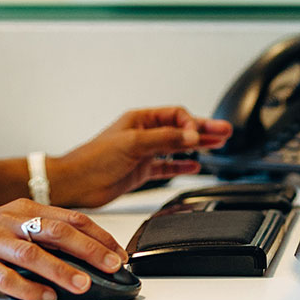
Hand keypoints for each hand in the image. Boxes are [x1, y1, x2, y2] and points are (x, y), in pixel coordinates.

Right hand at [0, 199, 128, 299]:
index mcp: (23, 209)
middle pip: (56, 232)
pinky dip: (28, 289)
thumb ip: (41, 235)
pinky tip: (46, 298)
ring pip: (32, 254)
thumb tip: (85, 256)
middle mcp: (8, 221)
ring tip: (84, 285)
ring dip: (62, 270)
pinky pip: (5, 278)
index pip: (70, 218)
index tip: (119, 252)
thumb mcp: (9, 227)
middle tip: (113, 265)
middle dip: (89, 249)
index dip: (98, 235)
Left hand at [49, 107, 234, 208]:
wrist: (74, 184)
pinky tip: (194, 166)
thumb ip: (164, 139)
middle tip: (225, 131)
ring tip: (218, 144)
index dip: (190, 124)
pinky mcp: (141, 171)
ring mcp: (143, 153)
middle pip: (181, 129)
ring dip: (197, 146)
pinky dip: (182, 166)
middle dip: (203, 130)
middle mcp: (143, 134)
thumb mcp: (132, 143)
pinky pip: (167, 166)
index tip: (198, 135)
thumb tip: (190, 135)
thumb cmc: (92, 158)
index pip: (175, 116)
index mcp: (140, 120)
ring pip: (177, 147)